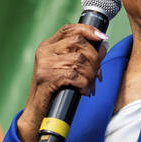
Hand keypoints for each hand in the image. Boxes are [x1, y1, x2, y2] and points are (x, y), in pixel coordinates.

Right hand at [16, 24, 107, 141]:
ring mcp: (44, 64)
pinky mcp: (47, 78)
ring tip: (90, 85)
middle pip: (78, 42)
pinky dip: (84, 84)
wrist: (38, 112)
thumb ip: (82, 56)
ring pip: (79, 60)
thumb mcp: (66, 69)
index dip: (88, 30)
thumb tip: (103, 44)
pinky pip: (74, 75)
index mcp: (48, 46)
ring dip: (90, 74)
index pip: (69, 29)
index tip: (102, 38)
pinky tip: (84, 91)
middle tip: (98, 73)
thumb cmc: (55, 90)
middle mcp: (45, 52)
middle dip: (94, 58)